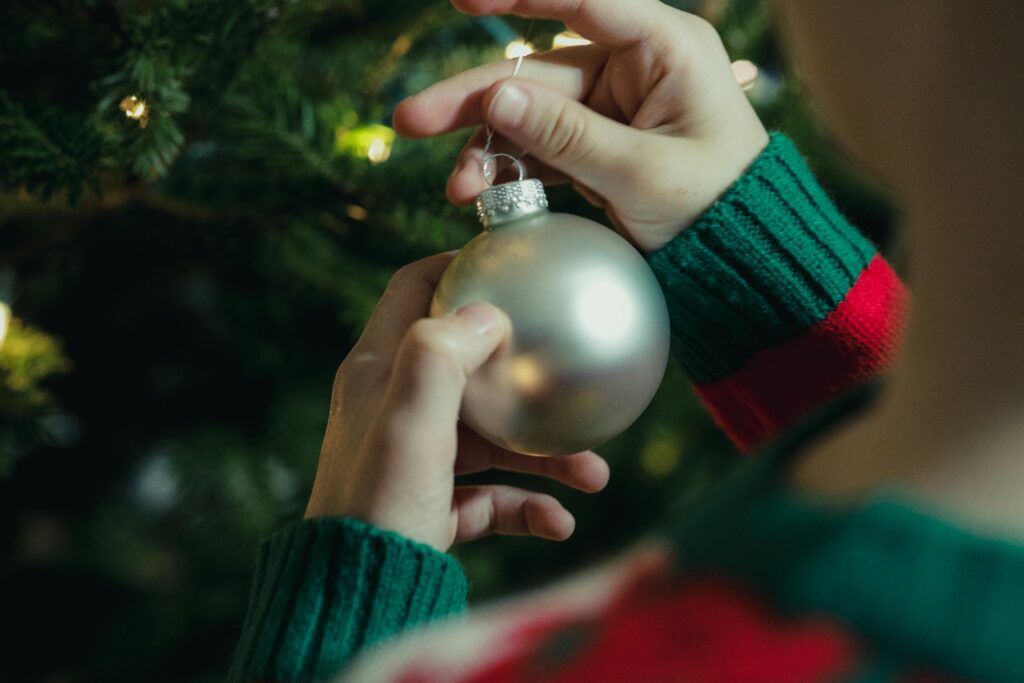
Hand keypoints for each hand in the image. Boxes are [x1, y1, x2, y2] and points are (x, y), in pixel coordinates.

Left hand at [304, 252, 609, 551]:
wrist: (359, 594)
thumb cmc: (379, 500)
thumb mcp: (409, 419)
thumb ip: (441, 355)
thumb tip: (489, 313)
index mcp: (380, 370)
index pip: (413, 290)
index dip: (456, 267)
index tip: (509, 262)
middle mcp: (397, 407)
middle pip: (471, 368)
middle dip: (525, 373)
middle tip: (571, 371)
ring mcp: (418, 458)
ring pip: (494, 439)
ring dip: (546, 455)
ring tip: (594, 473)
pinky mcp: (434, 506)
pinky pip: (493, 497)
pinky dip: (529, 506)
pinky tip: (561, 522)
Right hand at [393, 0, 768, 252]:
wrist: (742, 260)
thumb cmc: (717, 209)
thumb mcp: (641, 174)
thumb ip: (568, 134)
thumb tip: (495, 97)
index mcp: (665, 47)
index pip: (585, 0)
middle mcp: (634, 66)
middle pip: (538, 70)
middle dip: (474, 99)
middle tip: (412, 120)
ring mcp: (612, 106)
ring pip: (529, 114)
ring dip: (486, 149)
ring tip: (456, 191)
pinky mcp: (597, 143)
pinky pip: (540, 148)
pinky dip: (509, 170)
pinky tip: (478, 195)